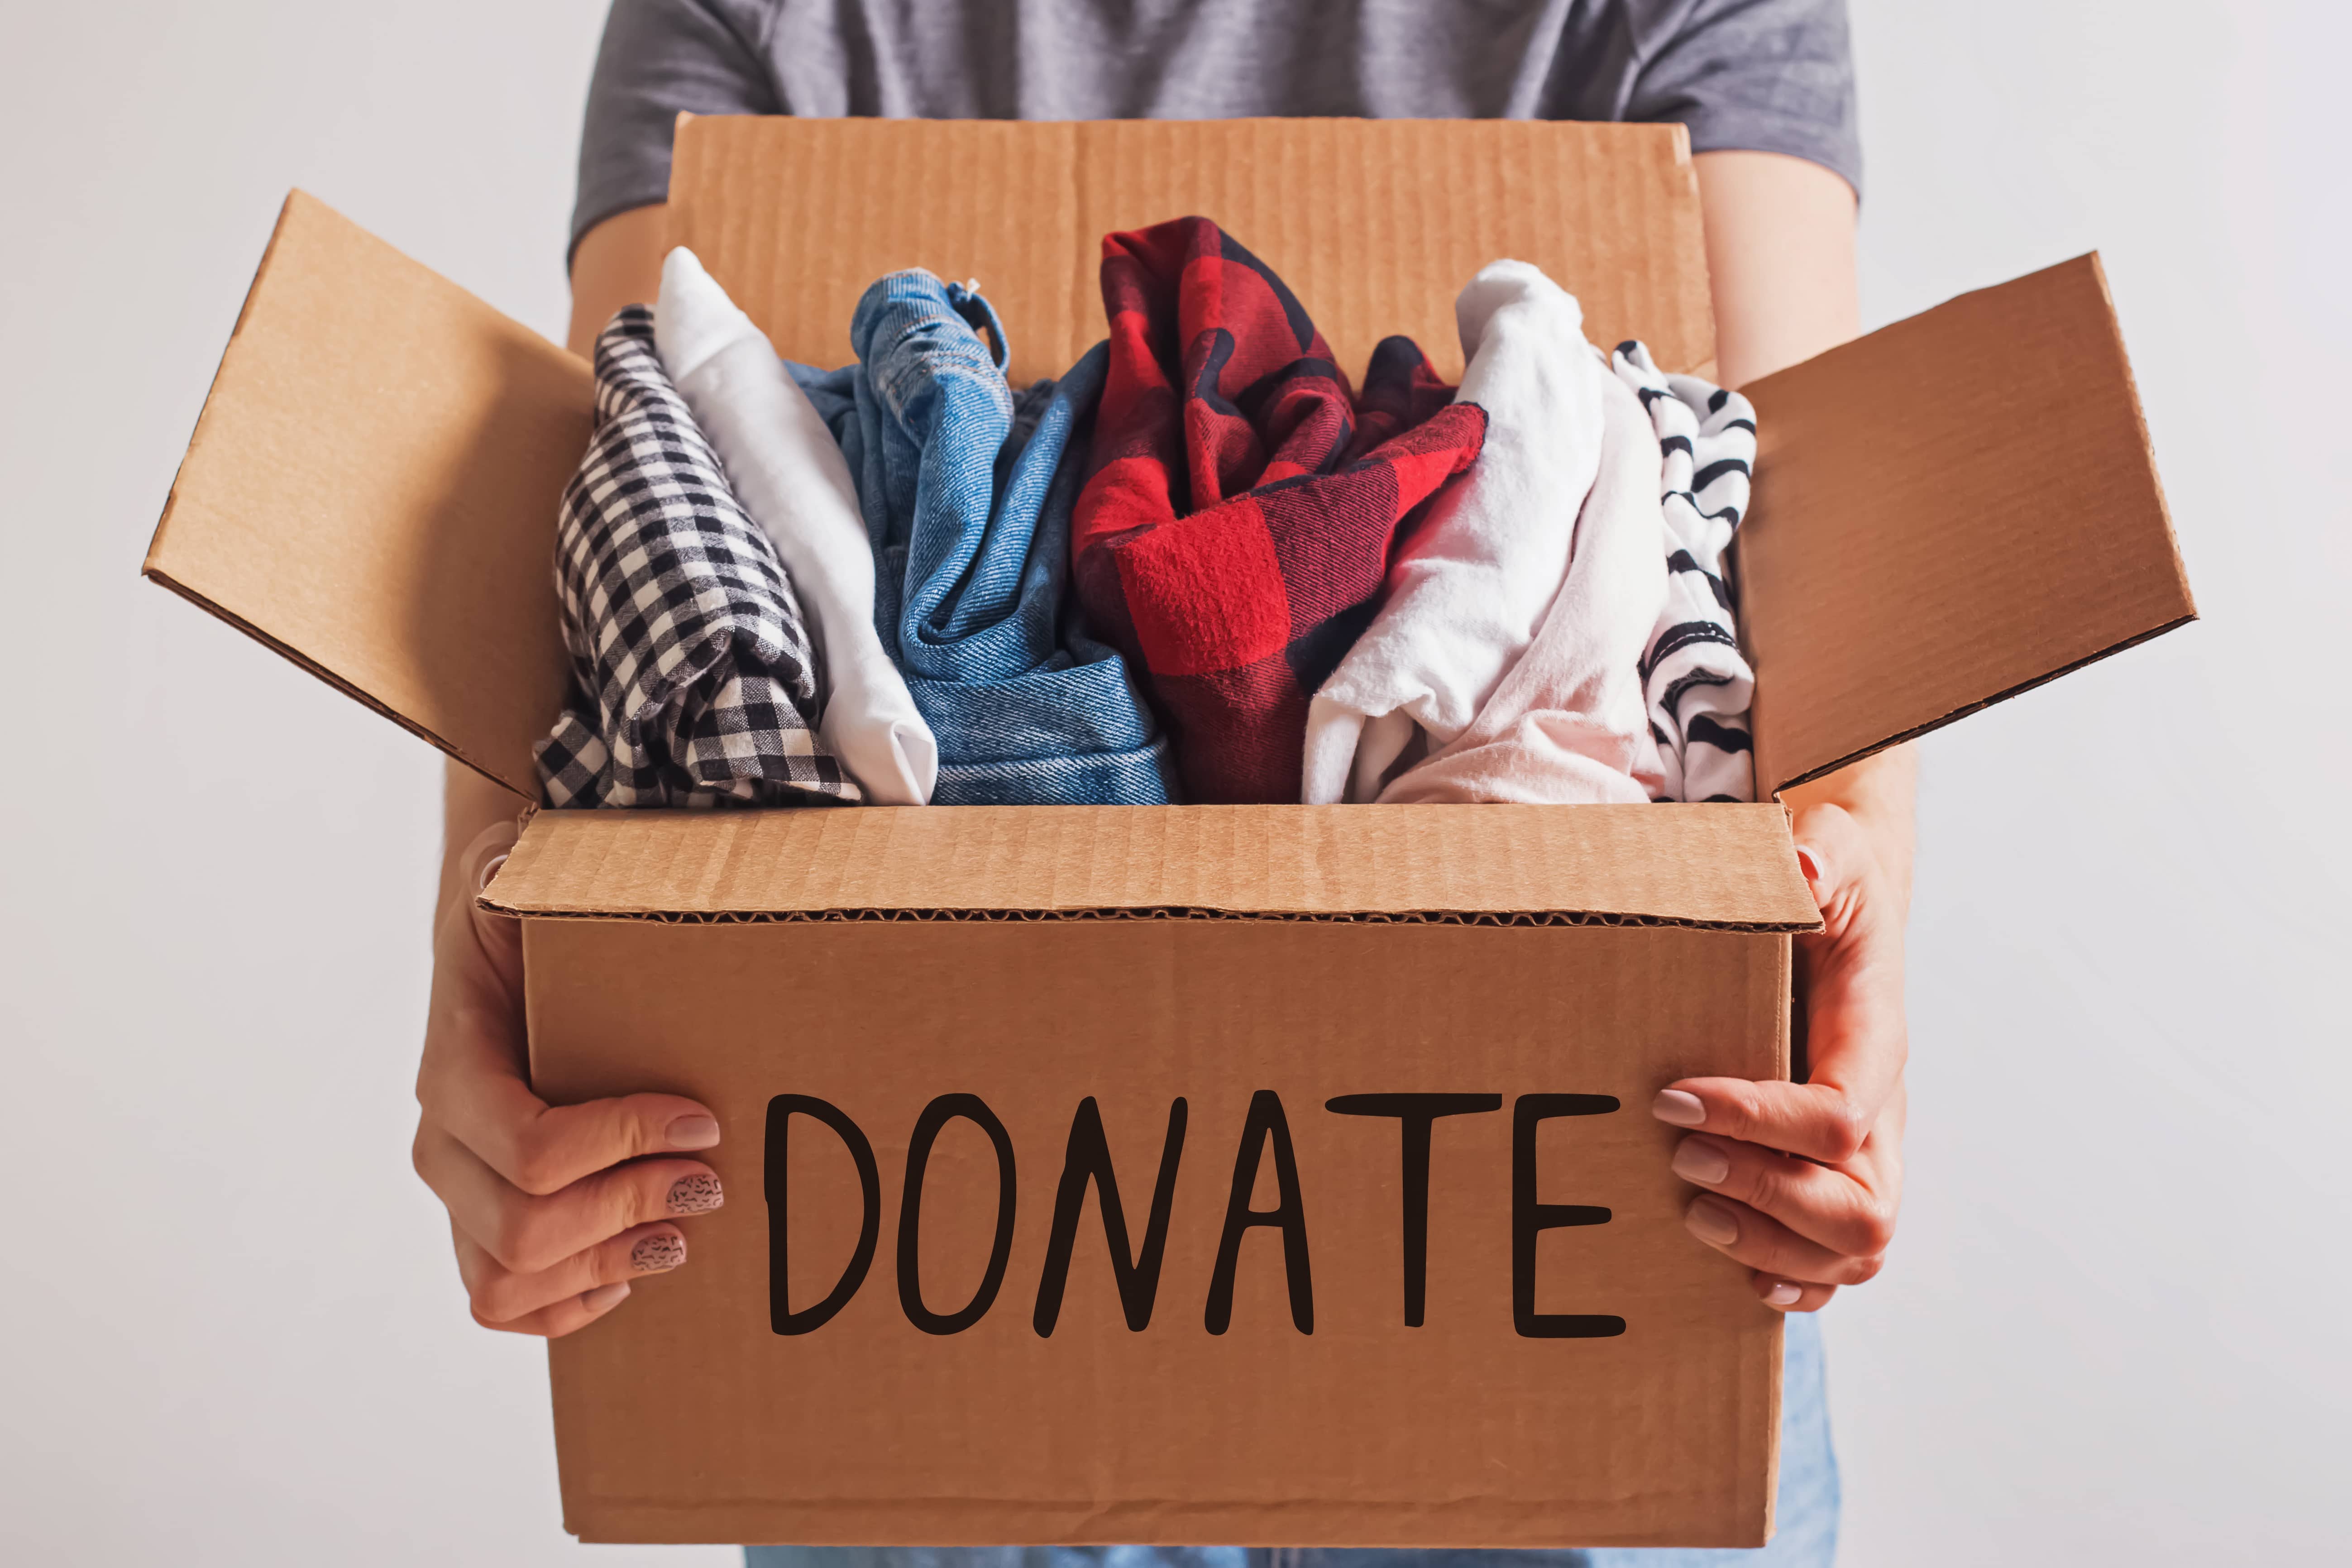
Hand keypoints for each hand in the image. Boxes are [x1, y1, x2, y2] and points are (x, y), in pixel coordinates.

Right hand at [411, 820, 726, 1335]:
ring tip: (680, 1230)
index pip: (527, 1147)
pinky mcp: (483, 1220)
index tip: (700, 1122)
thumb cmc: (526, 906)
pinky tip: (627, 1274)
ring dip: (606, 1265)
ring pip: (508, 1279)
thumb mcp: (524, 875)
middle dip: (628, 1208)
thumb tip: (533, 879)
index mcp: (454, 1065)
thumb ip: (526, 880)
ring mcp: (459, 1189)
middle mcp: (444, 1140)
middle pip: (522, 1229)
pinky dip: (568, 1305)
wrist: (500, 930)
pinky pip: (504, 1300)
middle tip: (708, 1183)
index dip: (620, 1147)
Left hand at [1652, 799, 1907, 1311]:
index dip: (1760, 1121)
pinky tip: (1741, 1276)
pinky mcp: (1835, 1176)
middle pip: (1863, 1206)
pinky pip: (1840, 1265)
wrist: (1841, 914)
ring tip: (1691, 1212)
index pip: (1838, 1114)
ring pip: (1855, 1248)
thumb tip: (1801, 861)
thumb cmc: (1832, 889)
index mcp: (1876, 1042)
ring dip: (1770, 1247)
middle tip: (1682, 1160)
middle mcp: (1882, 1112)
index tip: (1673, 1100)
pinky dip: (1795, 1284)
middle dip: (1768, 1197)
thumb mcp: (1831, 852)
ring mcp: (1865, 1155)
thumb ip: (1822, 855)